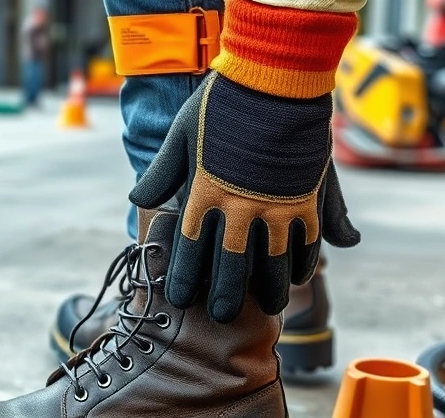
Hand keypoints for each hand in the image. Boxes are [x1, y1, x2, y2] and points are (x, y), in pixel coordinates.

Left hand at [129, 72, 359, 322]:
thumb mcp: (182, 133)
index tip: (180, 298)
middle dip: (227, 295)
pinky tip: (301, 274)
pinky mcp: (307, 194)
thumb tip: (136, 199)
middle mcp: (240, 205)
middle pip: (233, 265)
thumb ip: (162, 172)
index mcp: (205, 192)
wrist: (275, 73)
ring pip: (275, 260)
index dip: (185, 277)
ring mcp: (277, 203)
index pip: (190, 247)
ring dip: (272, 287)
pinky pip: (308, 238)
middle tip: (223, 317)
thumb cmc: (223, 102)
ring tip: (271, 306)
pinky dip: (304, 259)